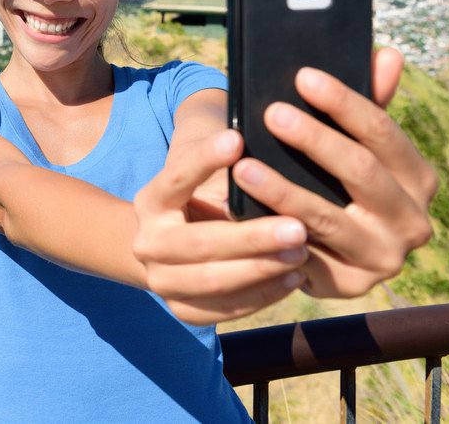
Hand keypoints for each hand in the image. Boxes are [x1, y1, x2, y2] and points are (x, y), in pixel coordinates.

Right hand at [133, 129, 311, 324]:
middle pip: (201, 242)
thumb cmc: (198, 202)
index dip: (205, 159)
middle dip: (252, 237)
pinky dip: (263, 294)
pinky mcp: (182, 309)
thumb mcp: (202, 181)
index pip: (176, 178)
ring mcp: (161, 280)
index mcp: (151, 201)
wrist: (166, 250)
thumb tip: (267, 166)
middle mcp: (148, 243)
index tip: (238, 139)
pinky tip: (293, 277)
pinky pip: (225, 308)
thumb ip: (227, 176)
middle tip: (298, 227)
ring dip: (262, 269)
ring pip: (214, 280)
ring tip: (301, 253)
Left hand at [230, 48, 435, 297]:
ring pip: (327, 218)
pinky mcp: (346, 286)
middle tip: (272, 114)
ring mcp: (382, 259)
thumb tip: (387, 56)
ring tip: (243, 166)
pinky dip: (271, 231)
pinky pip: (302, 255)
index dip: (345, 103)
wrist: (315, 247)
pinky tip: (242, 213)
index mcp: (417, 180)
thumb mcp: (349, 144)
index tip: (304, 77)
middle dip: (314, 140)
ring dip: (283, 189)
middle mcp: (412, 223)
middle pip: (360, 172)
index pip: (384, 133)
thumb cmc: (331, 181)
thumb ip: (366, 106)